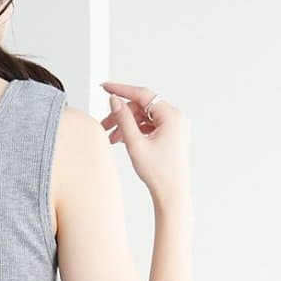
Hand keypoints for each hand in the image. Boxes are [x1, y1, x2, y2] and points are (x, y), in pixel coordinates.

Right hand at [100, 81, 190, 207]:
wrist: (172, 192)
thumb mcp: (135, 144)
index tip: (105, 87)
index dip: (121, 90)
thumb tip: (114, 101)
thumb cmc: (159, 173)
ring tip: (112, 137)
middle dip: (122, 114)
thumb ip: (123, 119)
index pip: (142, 94)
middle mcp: (175, 117)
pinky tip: (123, 139)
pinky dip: (135, 130)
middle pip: (142, 106)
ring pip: (144, 116)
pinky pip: (150, 125)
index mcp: (171, 115)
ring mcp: (174, 125)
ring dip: (127, 124)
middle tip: (104, 124)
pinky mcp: (171, 134)